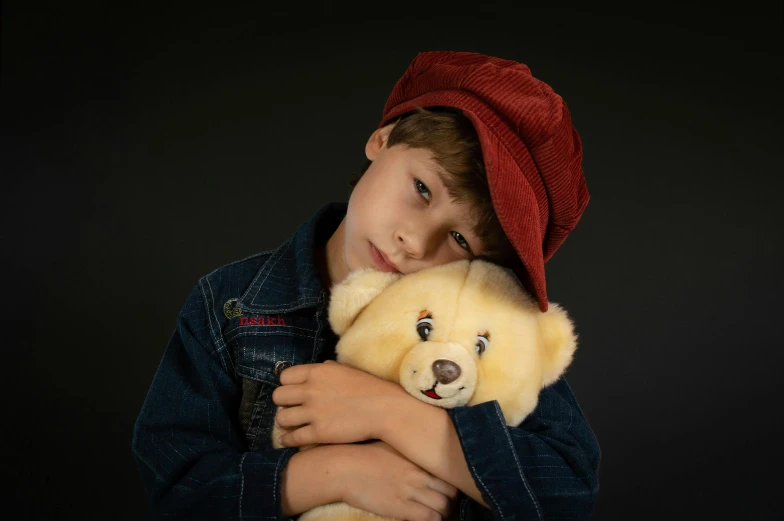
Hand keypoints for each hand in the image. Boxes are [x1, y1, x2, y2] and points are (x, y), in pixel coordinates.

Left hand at [272, 360, 409, 446]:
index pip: (284, 377)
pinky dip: (288, 440)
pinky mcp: (318, 433)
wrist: (385, 409)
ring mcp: (313, 412)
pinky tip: (289, 440)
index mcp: (317, 372)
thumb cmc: (370, 388)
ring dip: (284, 423)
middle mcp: (311, 390)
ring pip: (281, 418)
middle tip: (291, 409)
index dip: (287, 385)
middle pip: (278, 397)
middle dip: (283, 403)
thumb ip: (329, 368)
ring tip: (290, 426)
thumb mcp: (347, 370)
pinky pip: (292, 438)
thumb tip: (319, 368)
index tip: (293, 393)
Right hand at [340, 441, 458, 520]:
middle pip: (450, 493)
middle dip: (451, 504)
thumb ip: (408, 457)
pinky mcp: (400, 507)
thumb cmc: (363, 456)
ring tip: (437, 518)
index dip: (451, 489)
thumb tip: (417, 462)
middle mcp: (418, 475)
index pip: (448, 476)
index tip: (447, 495)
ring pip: (443, 507)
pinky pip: (428, 518)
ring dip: (443, 515)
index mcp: (417, 459)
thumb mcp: (391, 449)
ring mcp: (410, 491)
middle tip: (445, 510)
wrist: (344, 468)